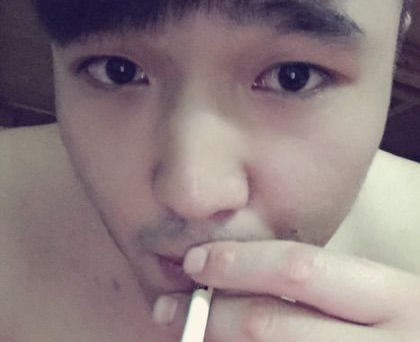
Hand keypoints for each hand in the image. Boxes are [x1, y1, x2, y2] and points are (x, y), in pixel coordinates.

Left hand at [153, 241, 419, 340]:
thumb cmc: (403, 328)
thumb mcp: (377, 299)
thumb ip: (323, 288)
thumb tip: (240, 278)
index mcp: (393, 299)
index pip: (297, 269)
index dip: (236, 263)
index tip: (195, 261)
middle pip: (271, 327)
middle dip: (211, 316)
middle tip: (168, 307)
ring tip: (184, 336)